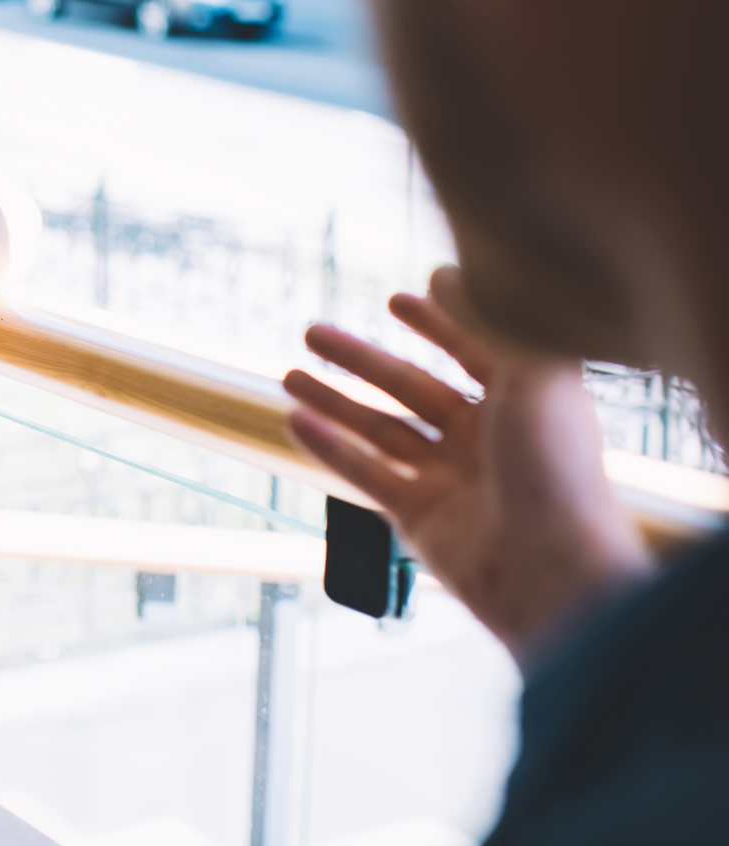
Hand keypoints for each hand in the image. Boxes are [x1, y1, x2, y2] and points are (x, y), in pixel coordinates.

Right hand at [283, 266, 649, 660]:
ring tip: (288, 376)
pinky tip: (295, 423)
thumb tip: (445, 272)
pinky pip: (367, 475)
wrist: (557, 573)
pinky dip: (330, 449)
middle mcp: (488, 438)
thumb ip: (490, 321)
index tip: (395, 299)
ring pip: (382, 430)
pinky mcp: (423, 519)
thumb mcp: (533, 375)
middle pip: (412, 388)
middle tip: (311, 331)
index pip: (475, 350)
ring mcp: (454, 480)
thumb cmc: (558, 470)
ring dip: (334, 402)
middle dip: (361, 360)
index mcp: (524, 401)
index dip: (438, 323)